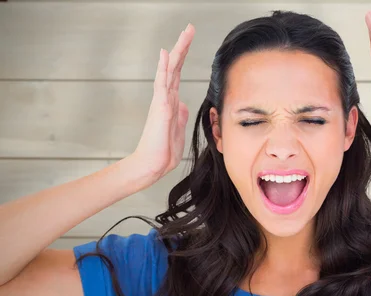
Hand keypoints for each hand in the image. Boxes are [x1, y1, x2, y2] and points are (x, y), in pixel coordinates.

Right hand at [130, 23, 194, 182]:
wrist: (153, 165)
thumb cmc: (163, 151)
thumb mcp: (178, 130)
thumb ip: (180, 115)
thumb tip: (182, 104)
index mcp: (171, 103)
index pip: (177, 74)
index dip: (183, 57)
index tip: (189, 41)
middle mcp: (165, 98)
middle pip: (174, 66)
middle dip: (182, 47)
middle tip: (190, 28)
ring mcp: (162, 101)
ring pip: (169, 70)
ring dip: (177, 51)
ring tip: (185, 34)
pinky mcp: (160, 108)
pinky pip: (162, 83)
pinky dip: (163, 68)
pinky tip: (165, 54)